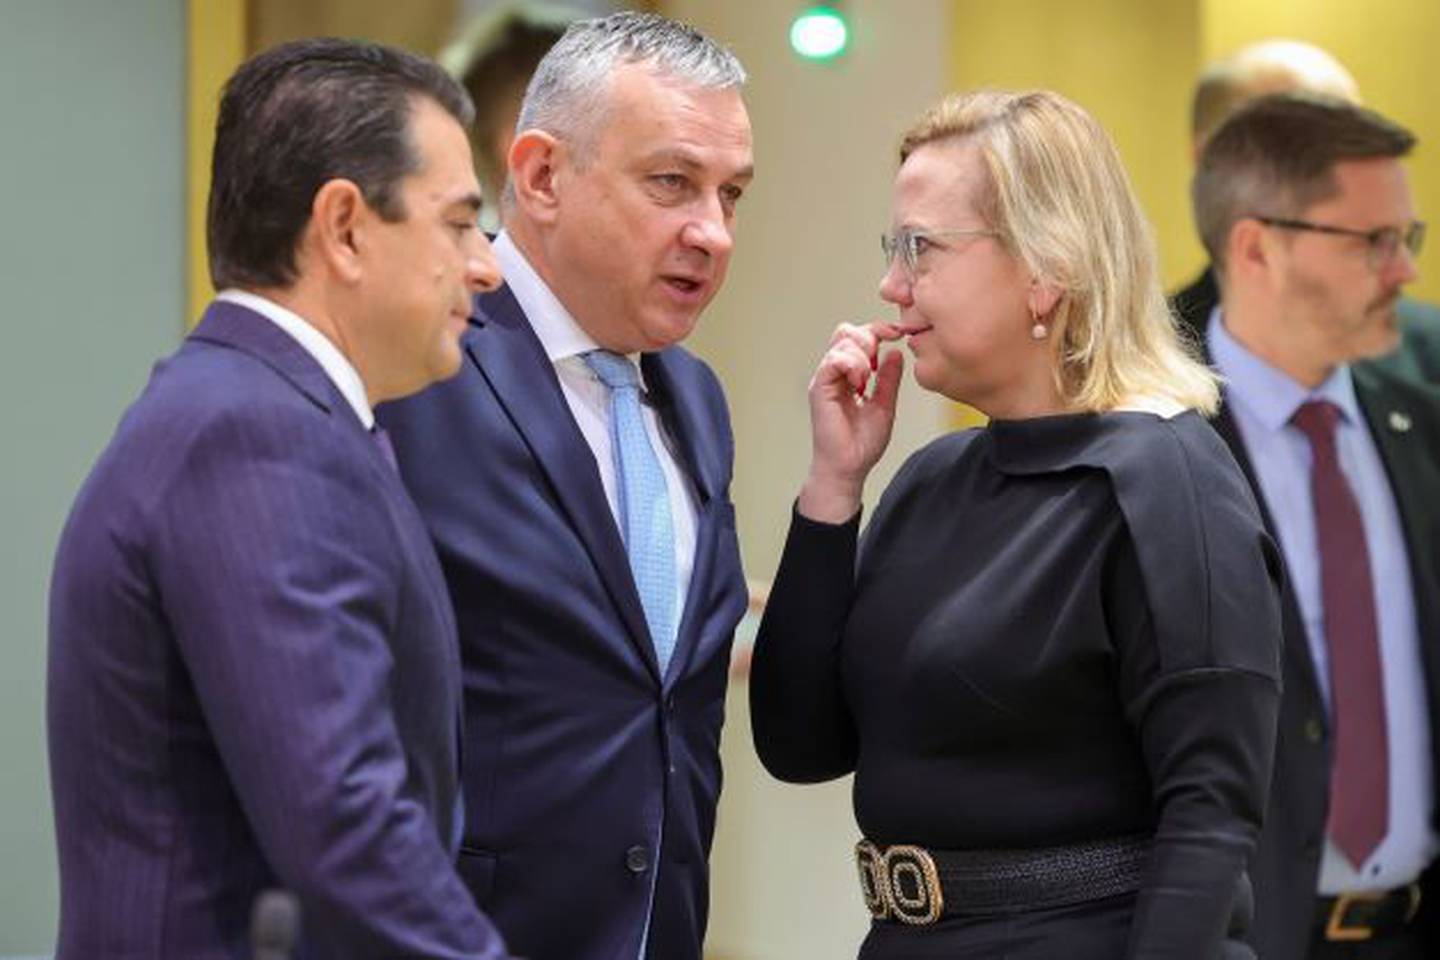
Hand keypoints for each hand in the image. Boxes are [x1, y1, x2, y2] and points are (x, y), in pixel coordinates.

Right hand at [798, 321, 907, 522]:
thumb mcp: (885, 405)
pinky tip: (860, 381)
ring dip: (862, 353)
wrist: (849, 467)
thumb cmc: (861, 444)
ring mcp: (825, 380)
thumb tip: (895, 354)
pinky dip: (852, 365)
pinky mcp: (819, 389)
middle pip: (845, 332)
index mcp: (847, 376)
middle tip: (881, 357)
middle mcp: (833, 374)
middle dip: (869, 336)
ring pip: (841, 342)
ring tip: (868, 378)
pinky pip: (833, 361)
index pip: (857, 338)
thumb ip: (889, 380)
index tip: (897, 335)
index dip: (877, 331)